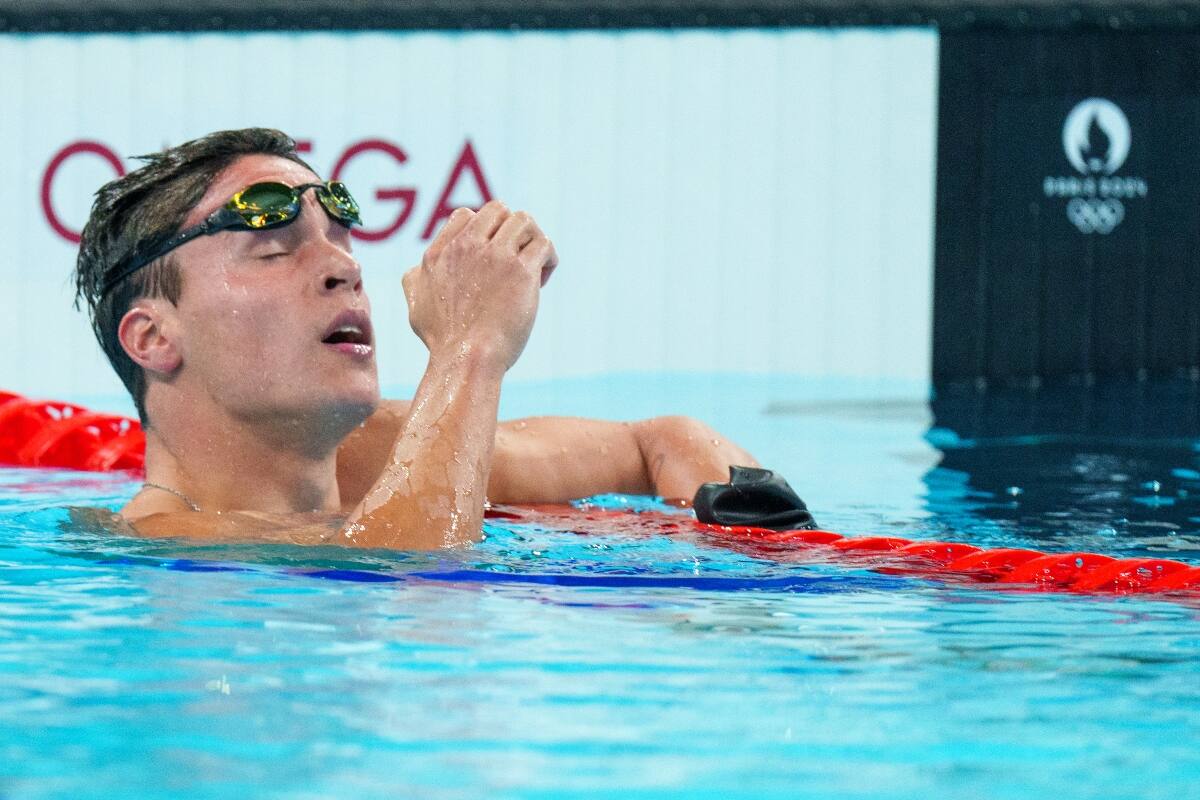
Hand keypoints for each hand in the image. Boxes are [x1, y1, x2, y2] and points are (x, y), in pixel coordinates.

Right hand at [402, 201, 557, 371]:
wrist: (466, 359)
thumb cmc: (443, 341)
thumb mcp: (416, 306)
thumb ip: (416, 280)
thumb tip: (419, 268)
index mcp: (440, 252)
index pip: (466, 215)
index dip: (484, 232)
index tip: (490, 260)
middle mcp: (467, 247)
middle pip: (498, 210)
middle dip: (510, 231)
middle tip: (515, 261)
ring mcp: (495, 256)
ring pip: (524, 220)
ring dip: (532, 239)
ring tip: (534, 267)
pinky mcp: (521, 271)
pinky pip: (544, 244)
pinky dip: (548, 258)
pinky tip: (542, 280)